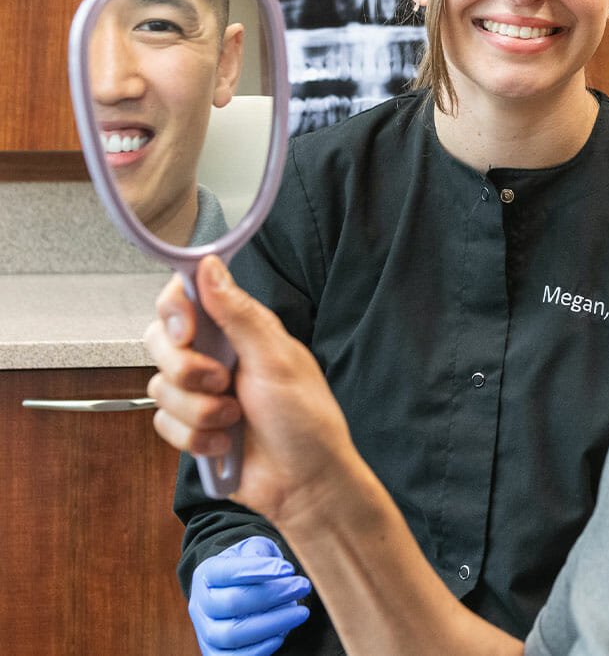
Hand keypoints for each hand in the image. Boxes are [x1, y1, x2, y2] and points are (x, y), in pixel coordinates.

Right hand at [145, 255, 357, 525]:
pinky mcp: (192, 427)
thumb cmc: (306, 419)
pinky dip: (193, 437)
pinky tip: (224, 444)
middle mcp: (218, 356)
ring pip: (160, 386)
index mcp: (242, 331)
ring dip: (197, 410)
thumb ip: (238, 313)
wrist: (305, 484)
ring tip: (233, 419)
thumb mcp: (276, 360)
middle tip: (221, 382)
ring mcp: (202, 393)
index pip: (187, 298)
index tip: (186, 330)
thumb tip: (210, 265)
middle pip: (161, 341)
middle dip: (185, 368)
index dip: (175, 310)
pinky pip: (163, 422)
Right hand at [189, 536, 310, 655]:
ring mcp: (205, 631)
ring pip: (232, 634)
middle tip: (303, 585)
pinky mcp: (215, 653)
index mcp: (207, 573)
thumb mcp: (253, 548)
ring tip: (301, 612)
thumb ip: (259, 552)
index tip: (290, 568)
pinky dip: (260, 649)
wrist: (237, 589)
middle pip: (233, 602)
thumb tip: (274, 568)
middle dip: (273, 595)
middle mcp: (200, 603)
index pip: (228, 571)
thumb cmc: (250, 565)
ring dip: (272, 623)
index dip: (259, 569)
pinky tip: (282, 633)